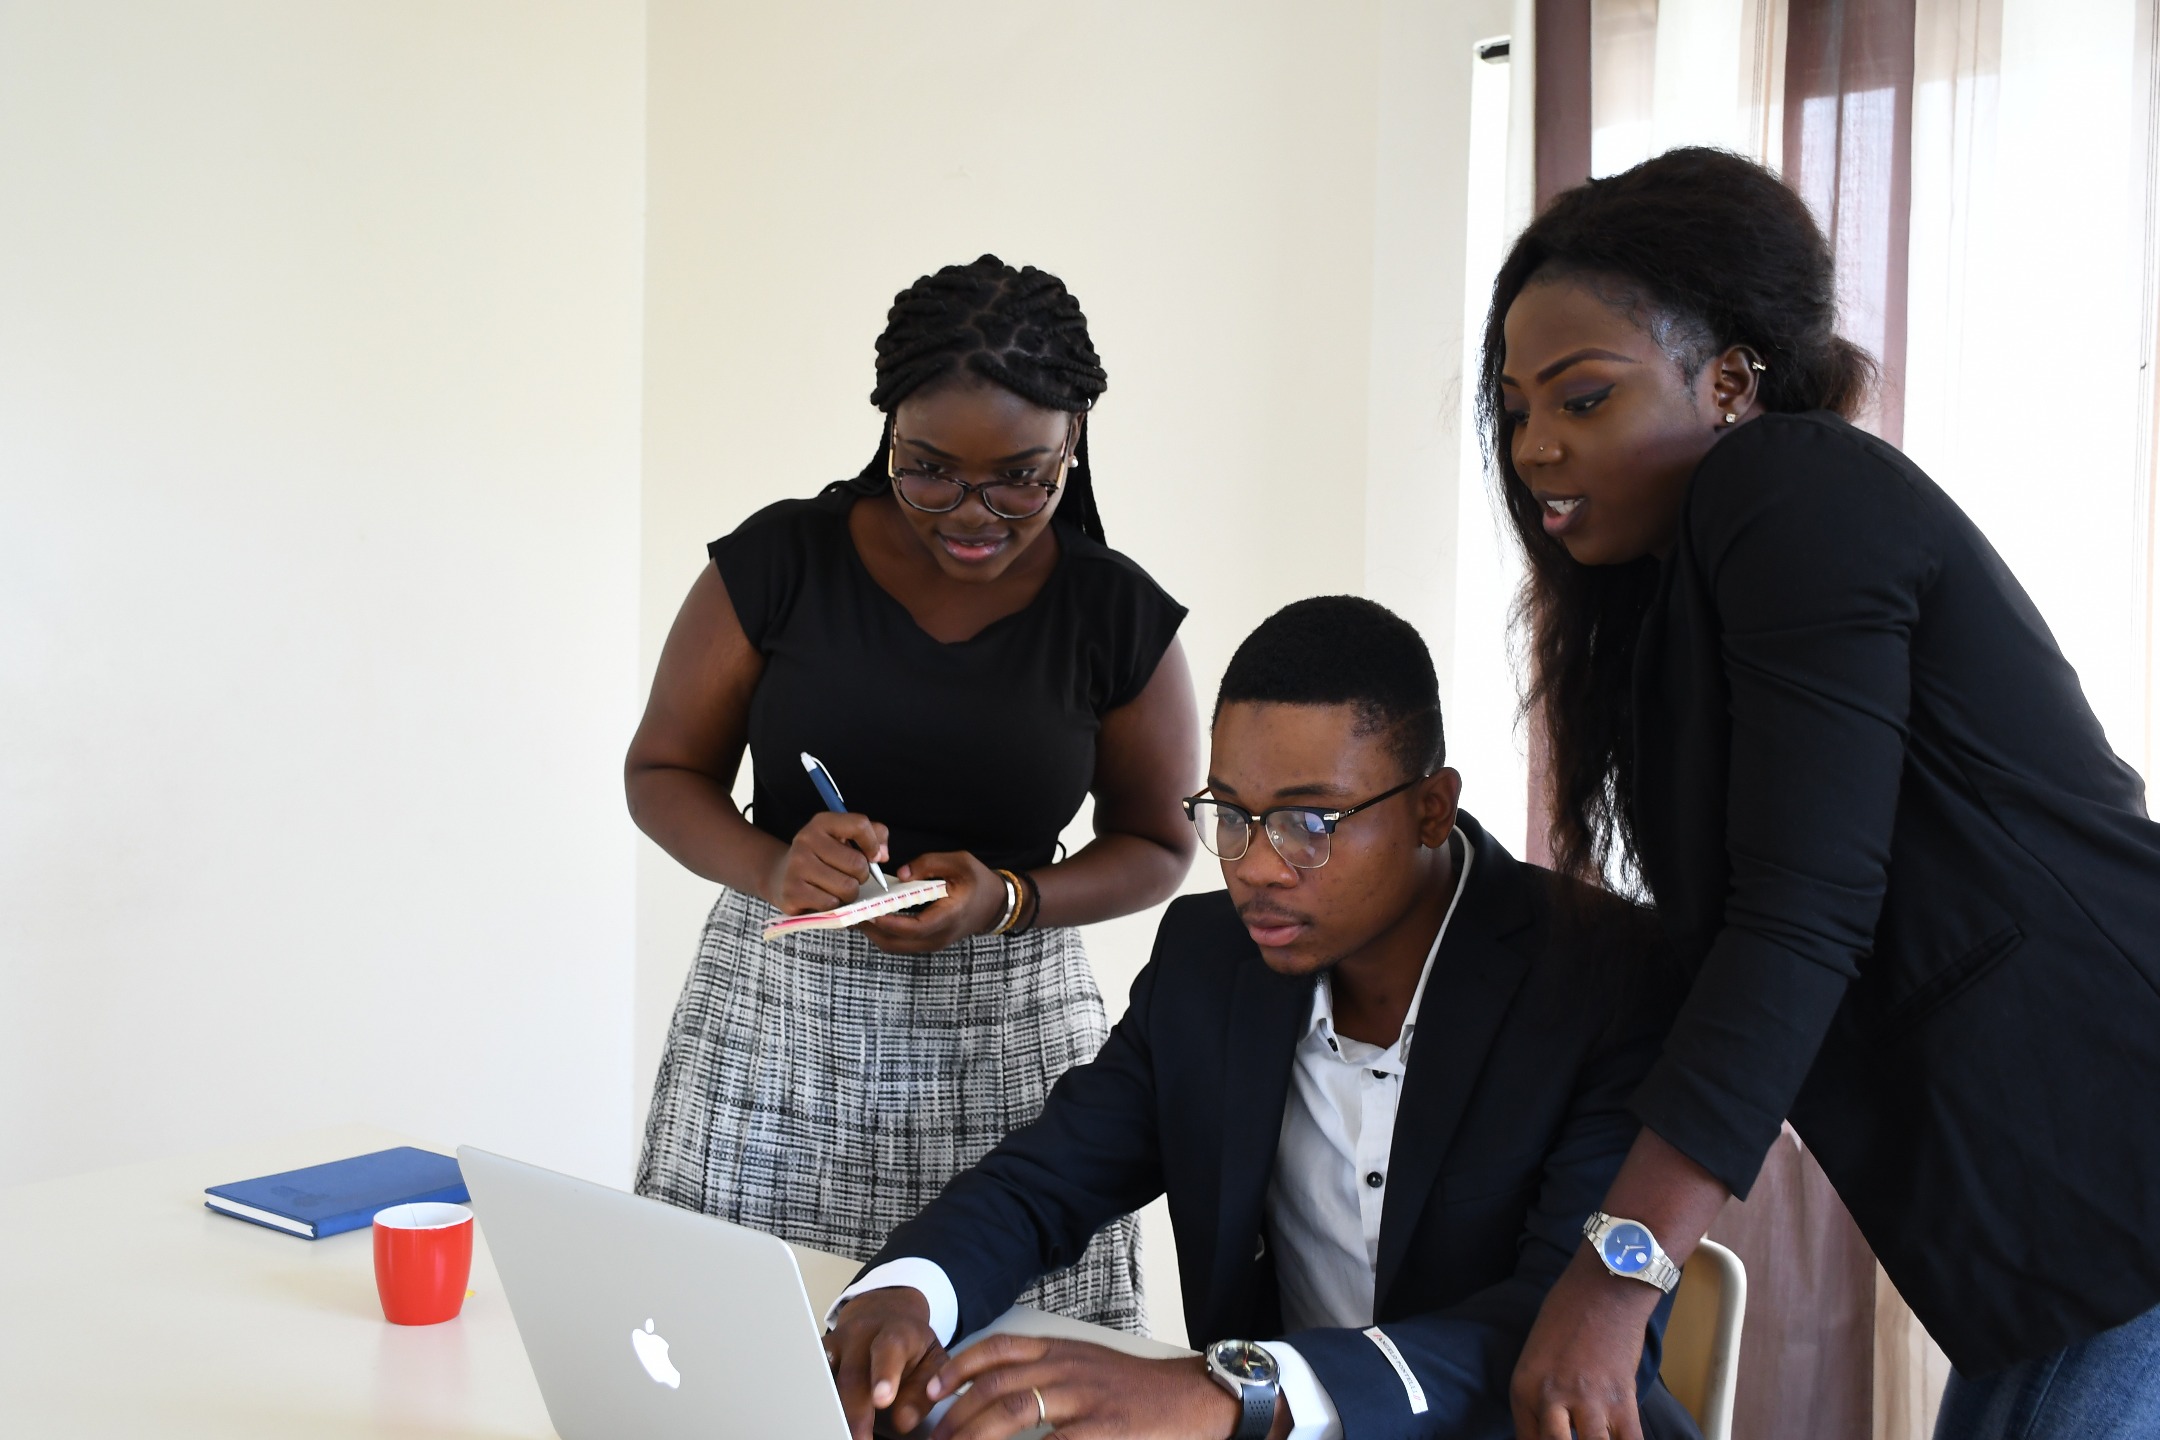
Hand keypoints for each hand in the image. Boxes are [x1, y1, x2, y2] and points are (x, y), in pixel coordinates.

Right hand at [771, 812, 891, 914]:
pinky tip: (824, 898)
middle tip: (848, 876)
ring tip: (837, 888)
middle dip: (861, 876)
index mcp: (822, 822)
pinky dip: (834, 905)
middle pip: (858, 863)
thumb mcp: (844, 838)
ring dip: (849, 894)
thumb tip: (882, 855)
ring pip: (847, 887)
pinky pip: (831, 904)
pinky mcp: (792, 891)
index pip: (859, 825)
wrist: (780, 876)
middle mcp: (807, 839)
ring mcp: (797, 866)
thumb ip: (874, 836)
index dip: (873, 845)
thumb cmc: (823, 858)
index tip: (872, 857)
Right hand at [826, 1288, 948, 1439]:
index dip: (884, 1374)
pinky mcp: (820, 1353)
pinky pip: (813, 1375)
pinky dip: (814, 1397)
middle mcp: (861, 1334)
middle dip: (854, 1413)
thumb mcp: (931, 1361)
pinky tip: (818, 1415)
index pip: (888, 1350)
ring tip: (835, 1430)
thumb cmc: (910, 1343)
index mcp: (896, 1332)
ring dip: (830, 1407)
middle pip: (852, 1374)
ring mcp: (837, 1343)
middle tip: (860, 1439)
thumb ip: (923, 1392)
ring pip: (826, 1376)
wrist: (886, 1310)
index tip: (882, 1400)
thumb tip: (903, 1421)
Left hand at [863, 850, 1006, 953]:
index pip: (914, 927)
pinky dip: (883, 933)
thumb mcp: (959, 862)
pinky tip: (871, 916)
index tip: (868, 911)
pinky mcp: (927, 942)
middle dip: (871, 930)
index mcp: (948, 916)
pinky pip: (900, 943)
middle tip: (850, 912)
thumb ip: (929, 864)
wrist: (995, 904)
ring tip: (855, 914)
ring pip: (895, 946)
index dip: (889, 922)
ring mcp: (932, 943)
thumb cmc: (978, 881)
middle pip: (897, 943)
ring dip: (873, 933)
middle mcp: (938, 936)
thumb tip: (899, 875)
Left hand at [925, 1336, 1244, 1439]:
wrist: (1193, 1398)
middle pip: (996, 1384)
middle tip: (932, 1438)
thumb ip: (1046, 1375)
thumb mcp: (1087, 1367)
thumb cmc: (1135, 1389)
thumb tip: (995, 1395)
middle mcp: (1068, 1368)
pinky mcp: (1105, 1429)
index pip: (999, 1349)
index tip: (930, 1390)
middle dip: (956, 1413)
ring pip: (1014, 1409)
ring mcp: (1085, 1398)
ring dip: (975, 1434)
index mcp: (1062, 1350)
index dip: (958, 1367)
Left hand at [1510, 1245, 1662, 1439]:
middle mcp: (1550, 1398)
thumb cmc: (1567, 1317)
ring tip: (1597, 1436)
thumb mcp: (1536, 1358)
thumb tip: (1554, 1431)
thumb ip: (1541, 1398)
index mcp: (1523, 1388)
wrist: (1604, 1288)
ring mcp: (1587, 1400)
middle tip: (1577, 1438)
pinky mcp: (1621, 1399)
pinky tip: (1623, 1439)